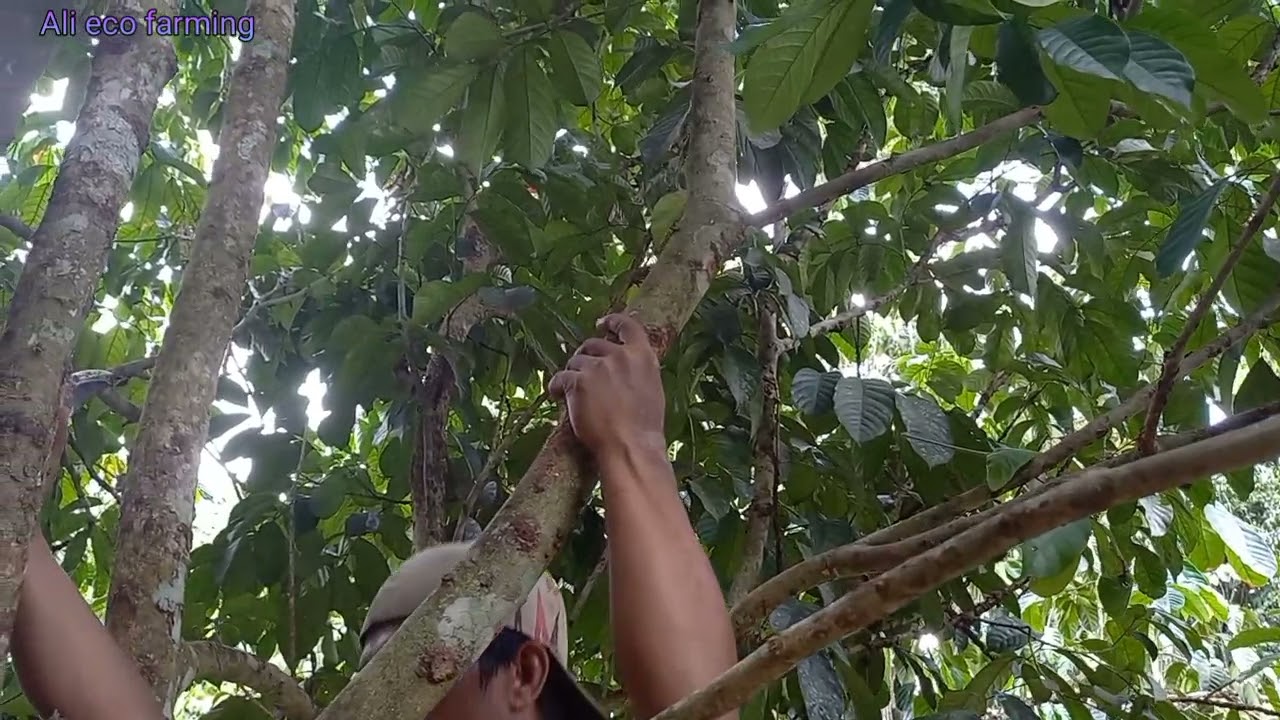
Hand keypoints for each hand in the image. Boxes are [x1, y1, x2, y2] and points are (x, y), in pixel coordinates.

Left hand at [549, 314, 665, 458]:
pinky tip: (558, 396)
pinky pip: (560, 378)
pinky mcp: (577, 382)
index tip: (602, 323)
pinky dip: (557, 387)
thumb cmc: (645, 427)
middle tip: (584, 373)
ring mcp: (596, 367)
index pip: (627, 325)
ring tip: (573, 393)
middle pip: (594, 344)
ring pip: (575, 362)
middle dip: (586, 356)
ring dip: (573, 375)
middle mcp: (619, 356)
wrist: (629, 446)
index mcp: (642, 356)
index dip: (612, 321)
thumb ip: (639, 371)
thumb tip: (627, 368)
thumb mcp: (652, 389)